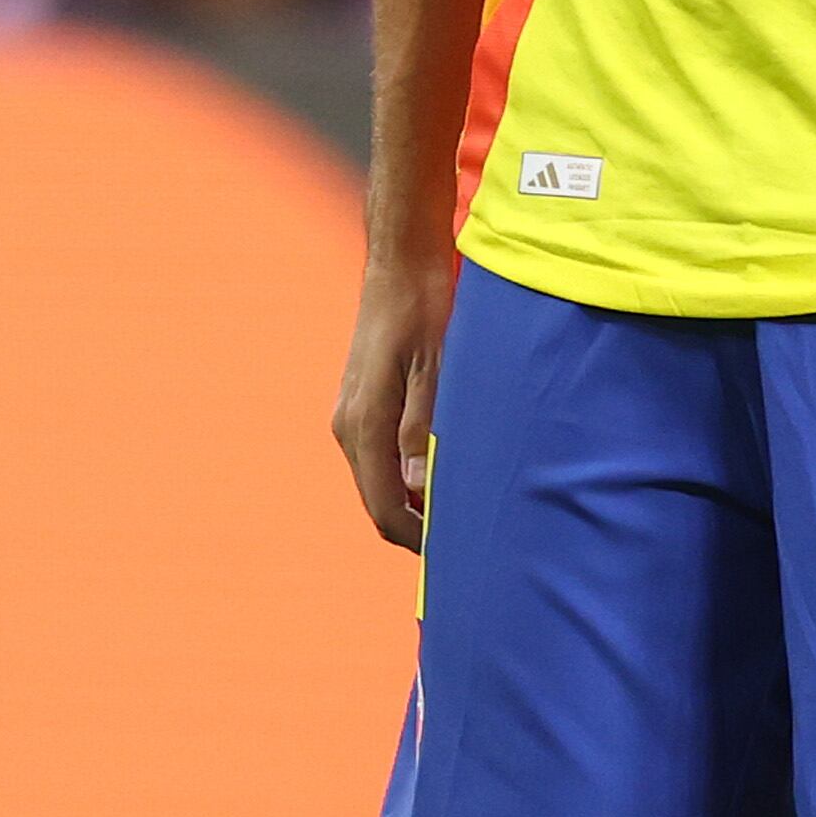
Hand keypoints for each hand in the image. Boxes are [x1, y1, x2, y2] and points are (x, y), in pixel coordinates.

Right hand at [329, 247, 454, 549]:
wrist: (401, 266)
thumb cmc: (424, 312)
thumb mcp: (436, 371)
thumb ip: (423, 431)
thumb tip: (421, 490)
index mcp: (363, 425)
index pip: (385, 509)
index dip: (420, 539)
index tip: (459, 550)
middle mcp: (347, 426)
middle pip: (379, 501)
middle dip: (417, 525)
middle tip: (468, 534)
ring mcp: (350, 415)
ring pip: (379, 481)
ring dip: (413, 500)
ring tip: (461, 503)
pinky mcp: (360, 404)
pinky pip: (379, 458)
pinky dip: (406, 476)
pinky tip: (441, 468)